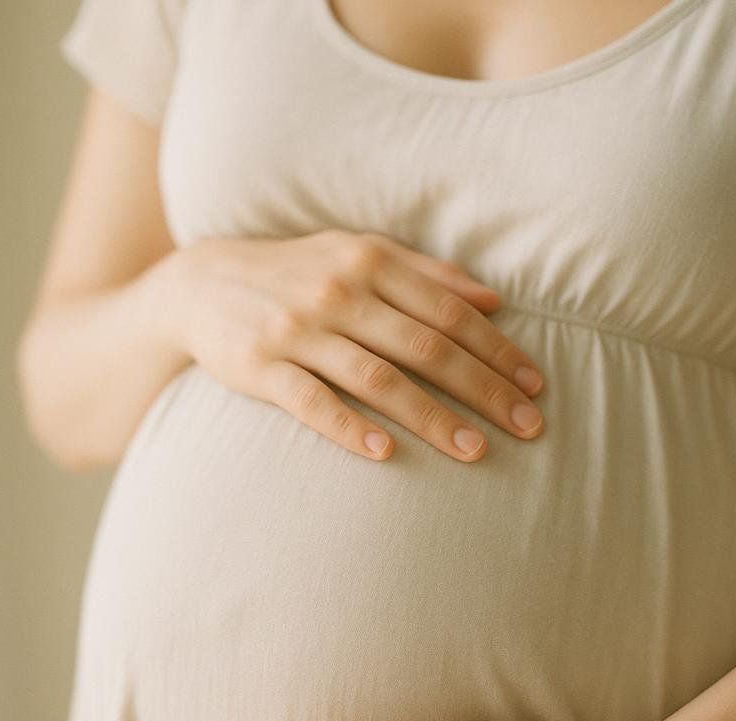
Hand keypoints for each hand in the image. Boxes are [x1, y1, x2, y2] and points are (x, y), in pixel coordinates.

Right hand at [158, 229, 545, 461]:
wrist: (200, 284)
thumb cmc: (297, 273)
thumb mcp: (358, 255)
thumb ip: (426, 275)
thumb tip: (494, 301)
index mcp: (369, 261)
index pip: (449, 311)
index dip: (497, 350)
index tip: (535, 386)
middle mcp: (338, 292)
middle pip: (425, 346)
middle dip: (483, 389)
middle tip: (527, 427)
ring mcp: (298, 330)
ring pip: (377, 377)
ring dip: (431, 416)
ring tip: (475, 450)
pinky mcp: (260, 366)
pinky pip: (311, 401)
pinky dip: (348, 426)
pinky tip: (385, 451)